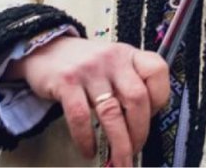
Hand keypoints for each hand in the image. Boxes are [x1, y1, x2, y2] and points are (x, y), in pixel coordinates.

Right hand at [7, 36, 169, 166]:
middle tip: (135, 150)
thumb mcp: (114, 63)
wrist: (45, 48)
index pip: (157, 71)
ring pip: (111, 112)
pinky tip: (89, 150)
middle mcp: (113, 59)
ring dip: (119, 143)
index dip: (160, 98)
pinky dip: (86, 139)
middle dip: (140, 131)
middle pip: (137, 98)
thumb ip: (130, 83)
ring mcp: (90, 70)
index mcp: (129, 55)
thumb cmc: (86, 64)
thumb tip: (142, 123)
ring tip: (120, 161)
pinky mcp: (66, 82)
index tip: (151, 117)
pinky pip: (81, 117)